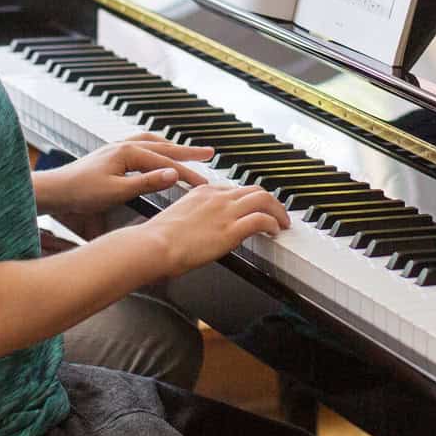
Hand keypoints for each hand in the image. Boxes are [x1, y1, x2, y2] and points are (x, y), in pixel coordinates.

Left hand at [34, 134, 214, 221]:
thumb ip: (146, 182)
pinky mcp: (112, 155)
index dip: (188, 174)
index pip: (166, 163)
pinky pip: (141, 146)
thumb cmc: (81, 192)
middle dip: (188, 151)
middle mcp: (124, 145)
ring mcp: (117, 148)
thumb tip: (173, 174)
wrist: (55, 190)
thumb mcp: (116, 191)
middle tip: (210, 153)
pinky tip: (157, 154)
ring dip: (172, 147)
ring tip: (188, 151)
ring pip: (153, 143)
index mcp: (128, 152)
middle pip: (164, 147)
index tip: (205, 183)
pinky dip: (156, 148)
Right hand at [146, 183, 290, 276]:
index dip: (249, 199)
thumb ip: (192, 219)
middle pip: (254, 189)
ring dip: (278, 210)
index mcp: (203, 192)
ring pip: (263, 199)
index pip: (235, 189)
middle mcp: (217, 197)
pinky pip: (261, 219)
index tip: (254, 208)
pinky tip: (274, 231)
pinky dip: (273, 223)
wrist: (154, 246)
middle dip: (270, 201)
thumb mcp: (177, 219)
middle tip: (277, 213)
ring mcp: (225, 212)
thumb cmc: (158, 239)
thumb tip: (197, 230)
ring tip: (282, 222)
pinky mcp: (231, 229)